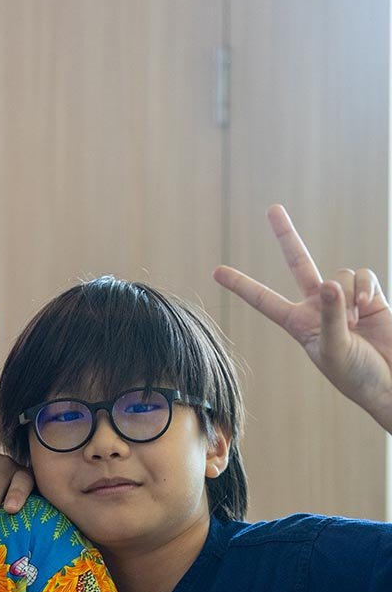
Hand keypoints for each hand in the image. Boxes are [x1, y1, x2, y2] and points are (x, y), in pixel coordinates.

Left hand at [213, 204, 391, 432]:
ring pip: (340, 275)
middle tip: (272, 209)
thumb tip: (328, 283)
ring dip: (349, 296)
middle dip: (287, 236)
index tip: (216, 272)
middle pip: (299, 263)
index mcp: (299, 325)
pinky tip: (369, 310)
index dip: (242, 286)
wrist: (391, 382)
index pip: (265, 300)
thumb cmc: (358, 377)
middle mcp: (318, 308)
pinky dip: (366, 289)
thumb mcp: (334, 350)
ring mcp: (344, 300)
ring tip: (357, 323)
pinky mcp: (371, 296)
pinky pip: (363, 276)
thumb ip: (330, 316)